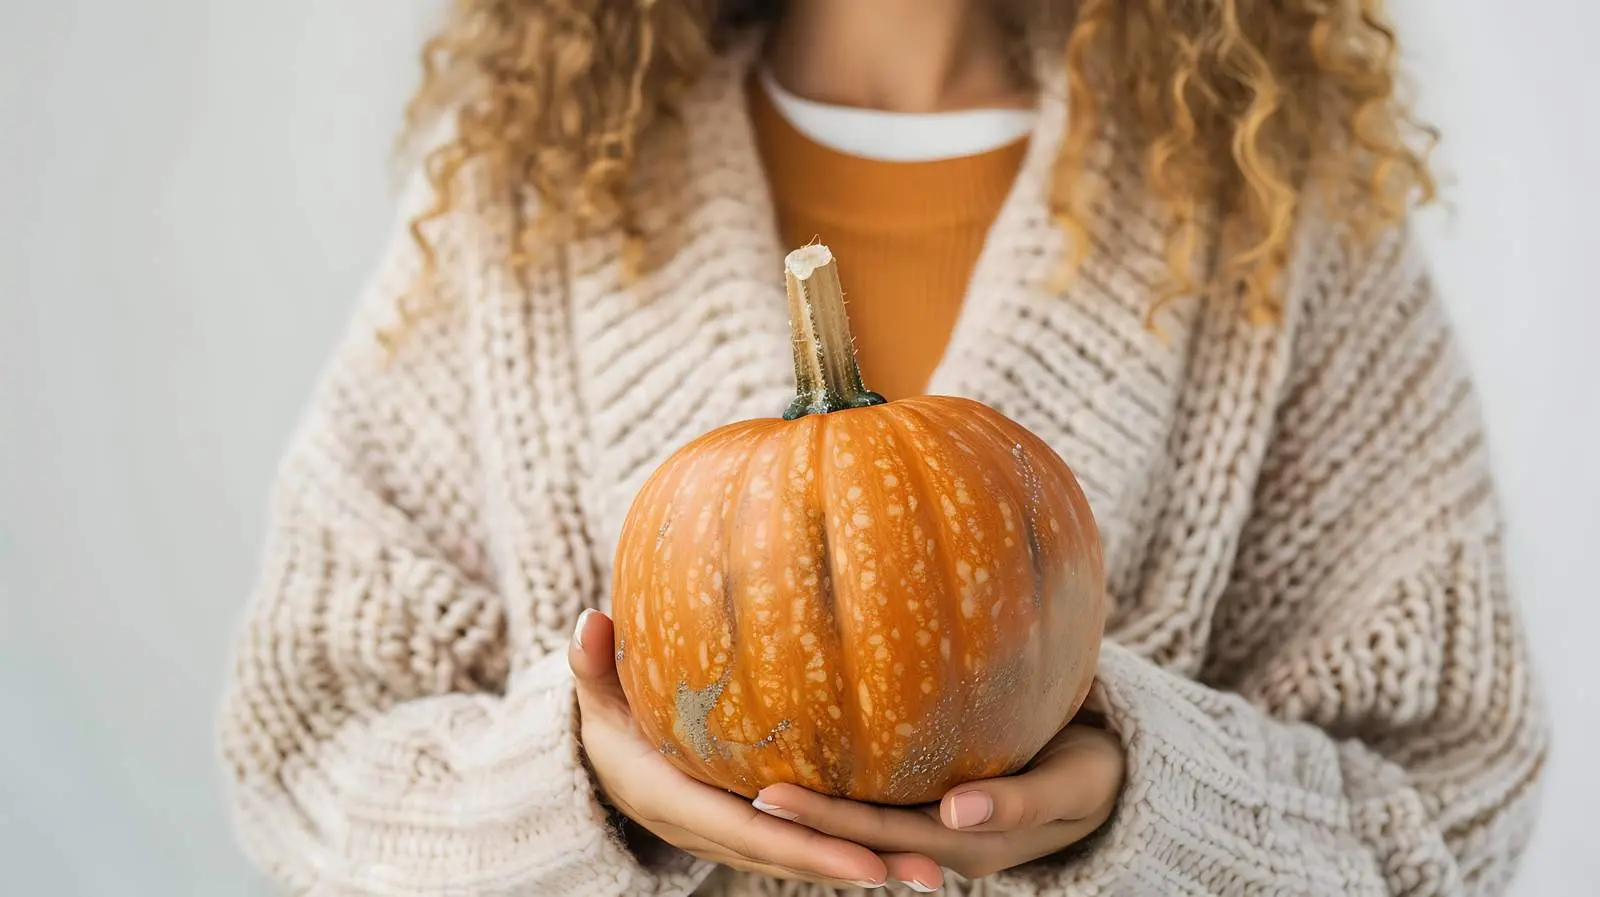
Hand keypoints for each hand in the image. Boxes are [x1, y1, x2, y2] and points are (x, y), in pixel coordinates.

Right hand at [569, 609, 945, 890]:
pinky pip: (808, 842)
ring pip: (808, 857)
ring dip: (870, 864)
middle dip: (859, 867)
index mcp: (678, 803)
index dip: (809, 848)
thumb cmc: (608, 722)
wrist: (604, 769)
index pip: (754, 833)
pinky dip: (854, 846)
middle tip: (929, 870)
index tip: (866, 860)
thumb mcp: (594, 696)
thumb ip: (592, 665)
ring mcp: (738, 837)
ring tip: (937, 867)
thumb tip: (589, 622)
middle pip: (795, 857)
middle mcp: (714, 833)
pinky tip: (910, 838)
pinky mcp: (758, 829)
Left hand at [751, 687, 1123, 881]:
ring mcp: (942, 820)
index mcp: (968, 843)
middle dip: (804, 814)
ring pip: (871, 815)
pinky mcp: (943, 797)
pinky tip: (814, 753)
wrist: (1116, 772)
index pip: (879, 835)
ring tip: (760, 777)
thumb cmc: (1096, 772)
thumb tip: (957, 809)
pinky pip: (889, 792)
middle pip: (861, 829)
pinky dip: (850, 780)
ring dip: (821, 803)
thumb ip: (1017, 800)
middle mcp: (944, 838)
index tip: (770, 798)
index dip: (824, 818)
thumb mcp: (1070, 786)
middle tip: (745, 788)